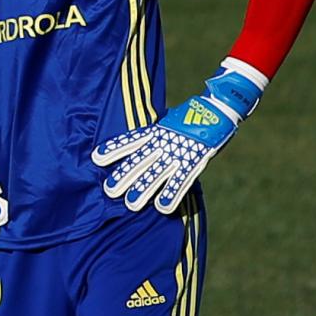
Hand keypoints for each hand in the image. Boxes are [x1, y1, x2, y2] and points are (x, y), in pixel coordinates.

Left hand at [92, 60, 266, 213]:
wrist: (219, 108)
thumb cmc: (190, 118)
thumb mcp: (166, 123)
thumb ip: (153, 134)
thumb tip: (136, 144)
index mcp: (155, 131)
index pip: (130, 140)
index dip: (114, 149)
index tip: (96, 157)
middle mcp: (163, 142)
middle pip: (138, 160)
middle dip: (123, 176)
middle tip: (109, 191)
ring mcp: (178, 152)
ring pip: (156, 173)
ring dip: (143, 189)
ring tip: (131, 204)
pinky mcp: (194, 160)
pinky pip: (181, 180)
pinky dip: (172, 193)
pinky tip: (162, 207)